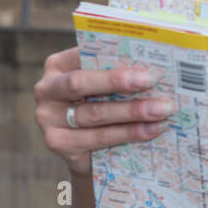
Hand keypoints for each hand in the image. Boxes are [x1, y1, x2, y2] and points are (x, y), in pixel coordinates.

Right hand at [33, 46, 176, 176]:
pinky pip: (98, 137)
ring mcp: (49, 119)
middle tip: (152, 80)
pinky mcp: (59, 143)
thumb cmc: (101, 104)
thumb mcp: (103, 85)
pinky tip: (151, 129)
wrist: (90, 151)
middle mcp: (46, 89)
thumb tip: (153, 64)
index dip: (111, 58)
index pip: (83, 55)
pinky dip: (129, 133)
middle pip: (80, 83)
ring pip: (94, 113)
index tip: (141, 60)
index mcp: (58, 65)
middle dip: (118, 81)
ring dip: (132, 111)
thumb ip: (116, 71)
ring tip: (162, 110)